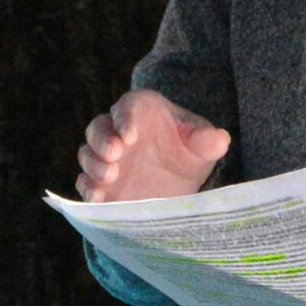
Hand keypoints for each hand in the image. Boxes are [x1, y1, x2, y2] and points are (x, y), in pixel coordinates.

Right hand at [75, 89, 229, 201]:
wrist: (179, 181)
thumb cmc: (189, 151)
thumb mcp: (203, 145)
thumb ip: (209, 140)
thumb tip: (220, 139)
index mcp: (141, 111)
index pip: (128, 107)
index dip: (125, 118)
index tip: (130, 135)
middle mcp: (117, 131)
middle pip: (98, 128)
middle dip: (103, 141)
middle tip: (114, 154)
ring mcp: (105, 157)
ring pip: (88, 153)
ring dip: (94, 164)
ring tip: (110, 175)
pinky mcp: (100, 182)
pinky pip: (85, 181)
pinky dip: (87, 188)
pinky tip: (97, 198)